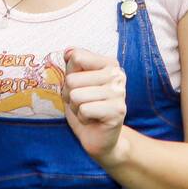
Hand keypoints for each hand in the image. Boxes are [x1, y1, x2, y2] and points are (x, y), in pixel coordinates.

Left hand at [60, 48, 126, 163]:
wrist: (100, 137)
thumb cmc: (86, 107)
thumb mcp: (76, 83)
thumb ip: (73, 65)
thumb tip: (68, 51)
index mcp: (109, 63)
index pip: (76, 57)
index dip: (70, 75)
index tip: (80, 86)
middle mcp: (117, 74)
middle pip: (72, 79)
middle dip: (70, 95)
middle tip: (83, 103)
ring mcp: (119, 92)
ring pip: (76, 95)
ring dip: (76, 108)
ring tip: (88, 112)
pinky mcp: (117, 111)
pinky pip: (84, 110)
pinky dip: (83, 118)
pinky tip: (93, 120)